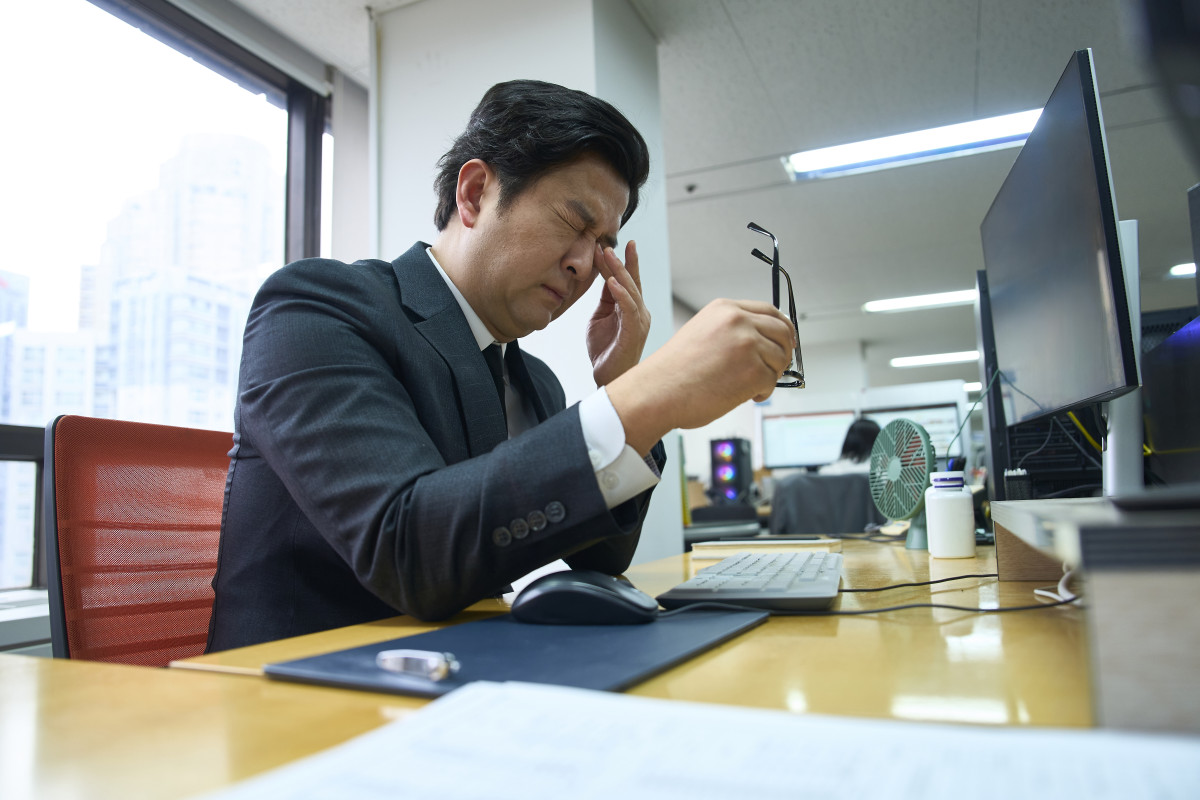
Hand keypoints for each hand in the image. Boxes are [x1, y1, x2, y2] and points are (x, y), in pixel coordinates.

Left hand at [586, 241, 651, 386]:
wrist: (607, 378)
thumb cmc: (605, 350)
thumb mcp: (600, 317)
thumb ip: (605, 299)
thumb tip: (605, 276)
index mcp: (631, 309)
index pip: (628, 281)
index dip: (623, 262)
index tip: (615, 243)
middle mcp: (639, 312)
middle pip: (631, 281)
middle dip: (622, 261)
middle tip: (609, 243)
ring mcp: (639, 322)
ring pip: (631, 291)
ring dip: (619, 272)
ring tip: (608, 255)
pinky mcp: (634, 332)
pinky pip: (629, 309)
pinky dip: (621, 294)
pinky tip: (611, 282)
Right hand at [606, 299, 794, 453]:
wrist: (656, 393)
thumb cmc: (673, 372)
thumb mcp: (702, 333)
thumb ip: (732, 331)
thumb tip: (764, 343)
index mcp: (725, 309)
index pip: (770, 311)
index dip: (783, 328)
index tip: (786, 341)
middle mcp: (738, 321)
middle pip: (783, 332)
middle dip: (783, 353)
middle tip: (774, 369)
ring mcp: (747, 345)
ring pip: (780, 359)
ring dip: (769, 375)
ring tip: (745, 386)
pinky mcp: (753, 371)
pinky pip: (772, 382)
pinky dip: (761, 392)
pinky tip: (741, 395)